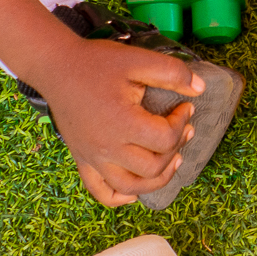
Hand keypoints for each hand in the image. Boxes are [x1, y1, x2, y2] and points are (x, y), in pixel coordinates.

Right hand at [27, 36, 204, 206]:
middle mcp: (107, 148)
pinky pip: (102, 192)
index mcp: (122, 123)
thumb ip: (171, 72)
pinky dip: (122, 197)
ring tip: (172, 160)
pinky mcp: (82, 160)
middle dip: (176, 149)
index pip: (166, 139)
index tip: (186, 107)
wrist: (56, 67)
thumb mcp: (137, 59)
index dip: (183, 123)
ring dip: (157, 179)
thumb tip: (200, 89)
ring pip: (131, 187)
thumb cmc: (96, 63)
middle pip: (153, 167)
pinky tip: (136, 188)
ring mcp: (93, 158)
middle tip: (183, 129)